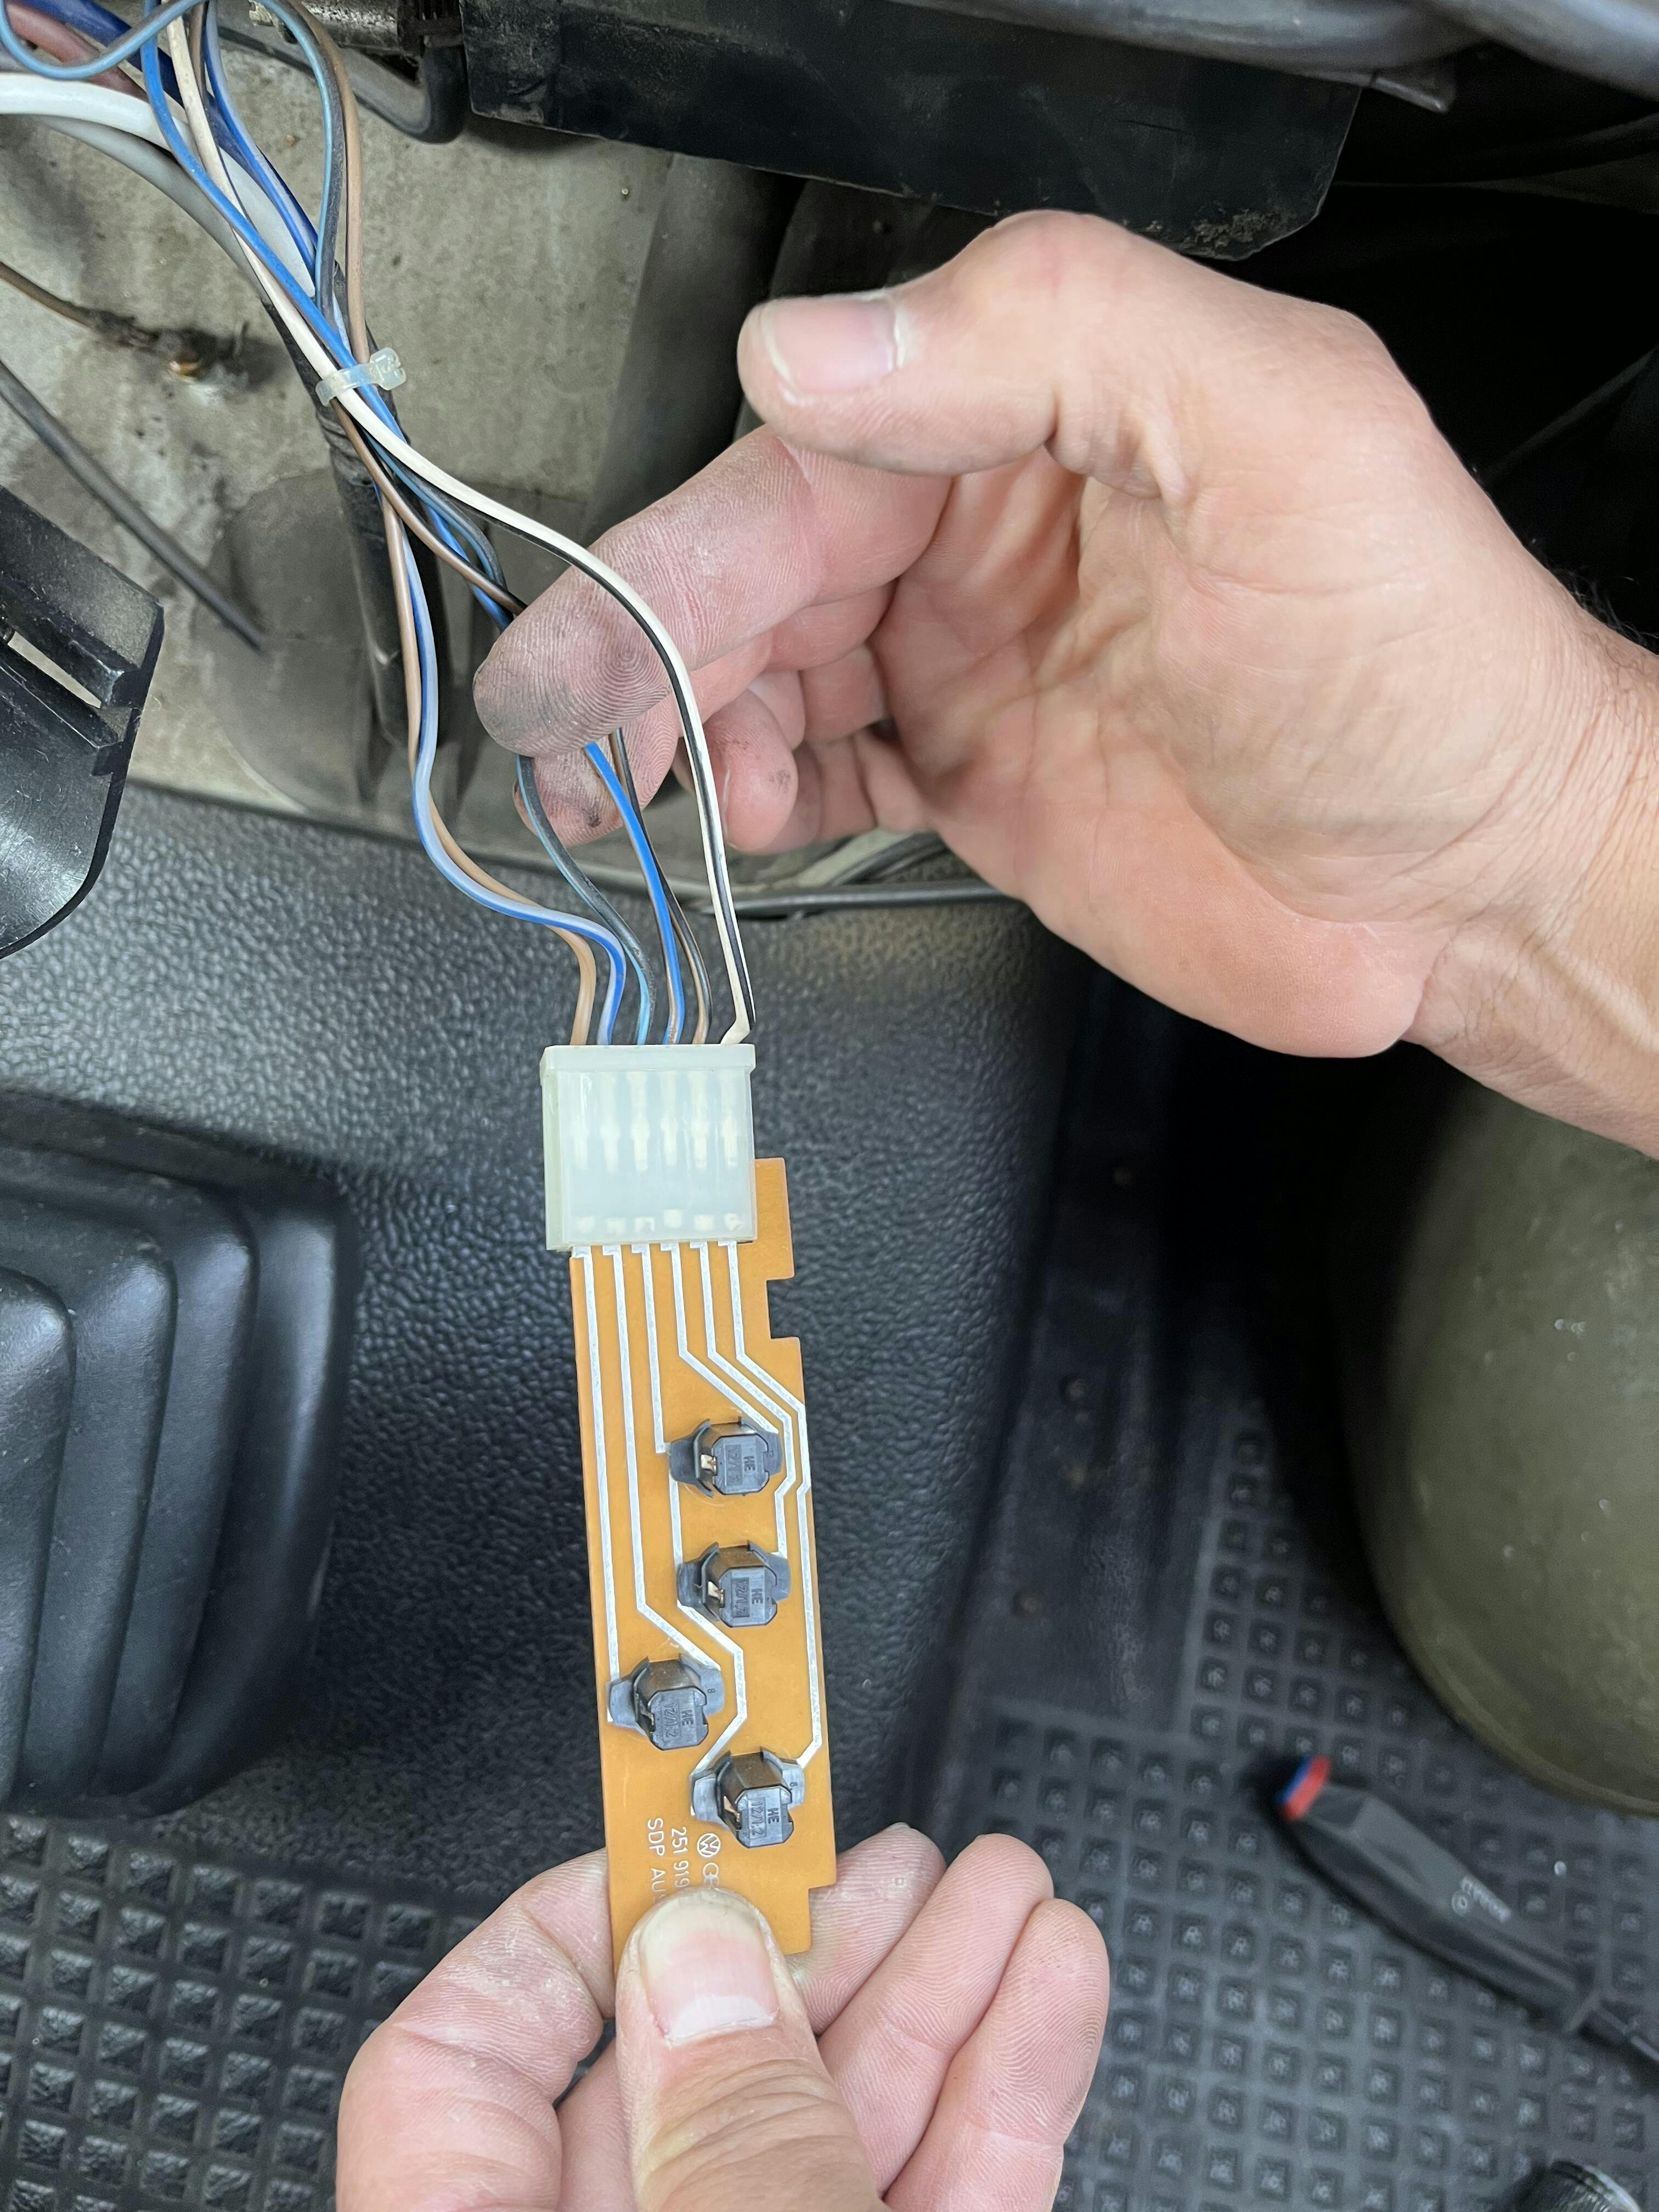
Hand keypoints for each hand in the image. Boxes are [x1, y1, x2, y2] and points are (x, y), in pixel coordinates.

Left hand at [336, 1825, 1108, 2211]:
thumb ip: (718, 2157)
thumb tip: (709, 1967)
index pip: (467, 2062)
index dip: (572, 1919)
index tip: (681, 1826)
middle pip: (696, 2068)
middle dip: (816, 1932)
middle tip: (887, 1840)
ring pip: (838, 2128)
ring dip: (936, 1991)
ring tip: (1004, 1885)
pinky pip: (935, 2201)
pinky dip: (1003, 2097)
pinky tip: (1048, 1990)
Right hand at [477, 210, 1658, 1148]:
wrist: (1472, 880)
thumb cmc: (1423, 662)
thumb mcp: (1279, 437)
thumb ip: (1056, 340)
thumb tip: (820, 351)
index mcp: (1047, 417)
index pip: (818, 456)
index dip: (693, 546)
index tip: (607, 629)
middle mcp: (995, 531)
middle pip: (763, 566)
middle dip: (645, 646)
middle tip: (558, 732)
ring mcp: (977, 657)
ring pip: (770, 669)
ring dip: (673, 725)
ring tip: (607, 792)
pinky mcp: (977, 776)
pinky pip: (824, 769)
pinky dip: (753, 792)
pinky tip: (724, 813)